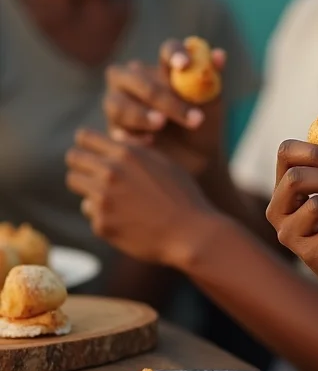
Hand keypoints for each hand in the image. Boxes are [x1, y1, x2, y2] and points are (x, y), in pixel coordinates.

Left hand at [66, 128, 218, 266]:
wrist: (189, 232)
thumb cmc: (182, 194)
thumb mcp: (164, 162)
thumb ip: (137, 149)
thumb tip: (115, 137)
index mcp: (127, 153)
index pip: (85, 138)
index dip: (88, 142)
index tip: (92, 149)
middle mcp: (110, 173)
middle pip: (73, 158)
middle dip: (82, 162)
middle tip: (93, 169)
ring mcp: (102, 199)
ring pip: (76, 184)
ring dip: (89, 185)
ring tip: (111, 192)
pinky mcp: (100, 224)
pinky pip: (90, 211)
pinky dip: (103, 212)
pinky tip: (126, 216)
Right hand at [102, 39, 225, 176]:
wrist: (195, 159)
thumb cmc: (204, 124)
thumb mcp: (212, 104)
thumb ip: (211, 79)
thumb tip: (219, 55)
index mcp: (165, 65)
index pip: (168, 50)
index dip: (175, 54)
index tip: (185, 65)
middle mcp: (137, 77)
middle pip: (138, 77)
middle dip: (162, 96)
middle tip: (183, 114)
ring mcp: (118, 101)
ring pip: (119, 102)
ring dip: (141, 113)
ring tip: (160, 124)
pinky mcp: (114, 126)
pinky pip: (115, 127)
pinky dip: (132, 134)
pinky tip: (148, 142)